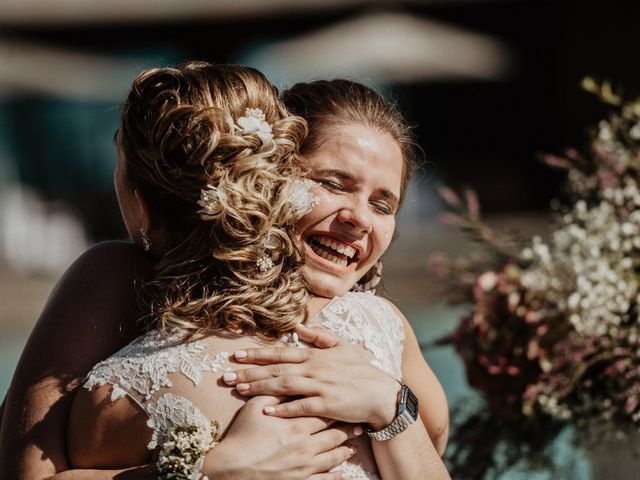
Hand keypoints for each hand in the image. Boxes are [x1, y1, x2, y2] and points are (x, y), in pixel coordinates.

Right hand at [206, 396, 361, 479]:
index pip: (324, 413)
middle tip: (358, 424)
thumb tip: (287, 379)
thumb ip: (275, 392)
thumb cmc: (243, 434)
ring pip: (332, 457)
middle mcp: (305, 446)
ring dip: (344, 451)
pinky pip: (324, 479)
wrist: (232, 467)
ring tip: (353, 446)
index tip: (348, 404)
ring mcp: (304, 466)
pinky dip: (335, 476)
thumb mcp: (256, 407)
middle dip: (346, 429)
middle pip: (333, 435)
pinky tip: (342, 473)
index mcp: (297, 425)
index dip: (337, 409)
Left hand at [222, 325, 400, 430]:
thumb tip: (299, 326)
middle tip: (226, 375)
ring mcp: (320, 387)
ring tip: (238, 390)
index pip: (280, 352)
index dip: (257, 354)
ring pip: (283, 385)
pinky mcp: (326, 405)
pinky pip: (300, 407)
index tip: (236, 355)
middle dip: (249, 372)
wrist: (381, 394)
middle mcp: (314, 369)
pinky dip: (283, 409)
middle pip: (275, 369)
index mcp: (315, 355)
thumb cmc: (361, 371)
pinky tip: (266, 410)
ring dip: (259, 388)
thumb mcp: (343, 346)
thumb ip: (320, 336)